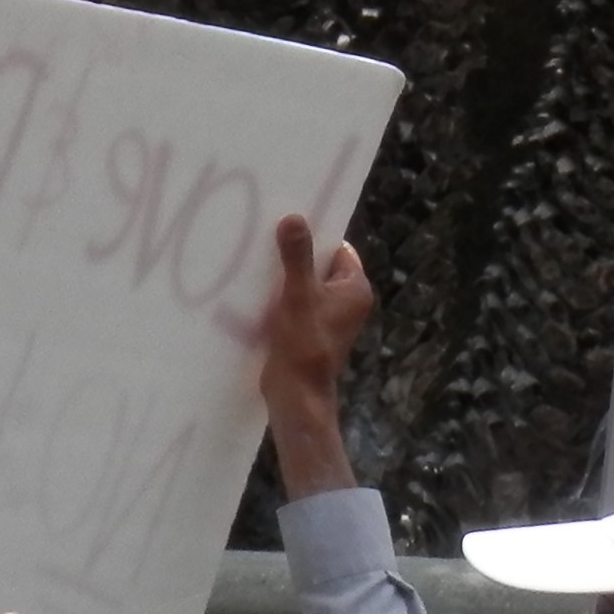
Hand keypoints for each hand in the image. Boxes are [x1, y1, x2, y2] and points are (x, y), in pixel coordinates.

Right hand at [255, 213, 374, 499]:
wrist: (295, 396)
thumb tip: (294, 217)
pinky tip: (257, 290)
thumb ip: (297, 256)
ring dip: (286, 277)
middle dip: (297, 256)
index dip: (316, 237)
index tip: (289, 223)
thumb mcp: (299, 294)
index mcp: (356, 289)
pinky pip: (297, 304)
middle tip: (269, 239)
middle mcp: (348, 302)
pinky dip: (281, 298)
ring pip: (306, 286)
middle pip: (320, 266)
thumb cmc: (304, 343)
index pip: (337, 250)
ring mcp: (329, 319)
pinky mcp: (310, 332)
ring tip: (258, 261)